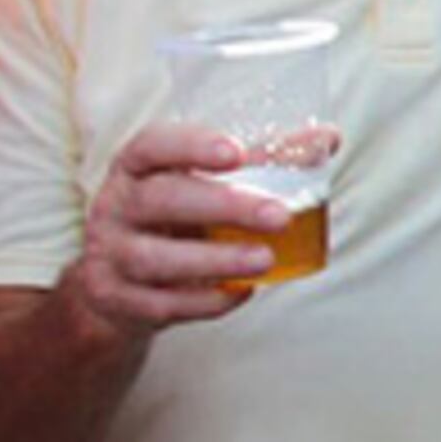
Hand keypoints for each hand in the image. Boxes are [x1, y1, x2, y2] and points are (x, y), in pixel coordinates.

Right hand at [61, 122, 336, 332]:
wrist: (113, 284)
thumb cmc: (174, 219)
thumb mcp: (203, 183)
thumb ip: (262, 161)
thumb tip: (328, 139)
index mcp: (136, 168)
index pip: (153, 146)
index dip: (191, 146)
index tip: (235, 152)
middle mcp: (117, 206)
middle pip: (161, 200)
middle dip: (223, 206)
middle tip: (280, 216)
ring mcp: (113, 255)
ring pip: (157, 258)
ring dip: (216, 260)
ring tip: (264, 260)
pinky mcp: (120, 299)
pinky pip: (163, 303)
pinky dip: (206, 301)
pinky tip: (242, 293)